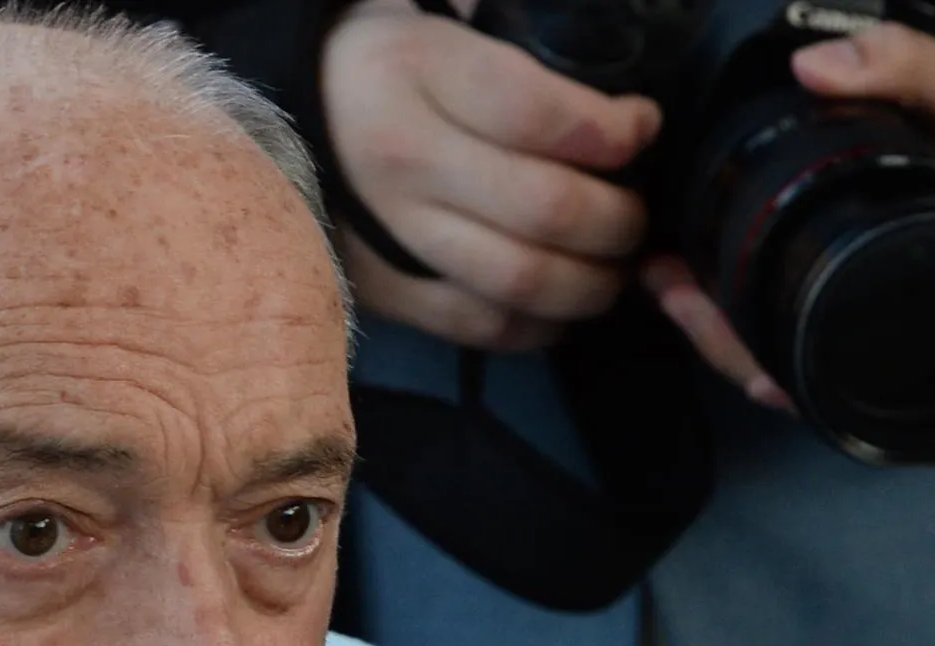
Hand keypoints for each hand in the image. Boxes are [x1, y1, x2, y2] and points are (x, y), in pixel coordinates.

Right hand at [323, 0, 661, 349]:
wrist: (292, 113)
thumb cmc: (392, 64)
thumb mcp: (448, 30)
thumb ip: (529, 62)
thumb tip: (623, 111)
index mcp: (422, 73)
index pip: (544, 117)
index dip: (617, 132)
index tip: (641, 127)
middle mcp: (403, 157)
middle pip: (547, 208)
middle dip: (620, 220)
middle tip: (636, 215)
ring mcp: (389, 230)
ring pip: (522, 279)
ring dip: (591, 284)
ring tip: (611, 268)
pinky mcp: (381, 287)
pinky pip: (477, 324)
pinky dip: (536, 328)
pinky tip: (559, 308)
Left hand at [645, 21, 934, 408]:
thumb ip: (906, 67)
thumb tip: (813, 65)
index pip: (834, 357)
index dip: (760, 347)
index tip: (706, 308)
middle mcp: (921, 341)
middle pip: (798, 374)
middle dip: (725, 341)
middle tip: (670, 287)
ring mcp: (896, 342)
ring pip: (795, 369)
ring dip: (729, 336)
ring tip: (673, 286)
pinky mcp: (877, 326)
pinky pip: (805, 345)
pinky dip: (756, 325)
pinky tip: (714, 291)